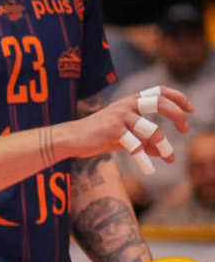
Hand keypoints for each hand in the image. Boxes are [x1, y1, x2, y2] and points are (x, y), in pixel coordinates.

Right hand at [61, 86, 194, 166]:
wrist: (71, 139)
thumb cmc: (98, 136)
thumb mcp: (125, 137)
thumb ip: (145, 142)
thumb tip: (165, 154)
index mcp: (131, 101)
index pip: (159, 91)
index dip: (178, 98)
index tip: (190, 109)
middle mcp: (127, 105)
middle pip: (160, 103)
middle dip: (177, 115)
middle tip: (185, 129)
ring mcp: (120, 117)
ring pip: (151, 129)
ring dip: (164, 145)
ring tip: (170, 157)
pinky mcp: (113, 131)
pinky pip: (135, 146)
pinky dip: (143, 160)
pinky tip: (149, 170)